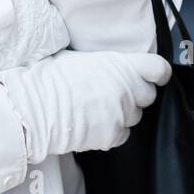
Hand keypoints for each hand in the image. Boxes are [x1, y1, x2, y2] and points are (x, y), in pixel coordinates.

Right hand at [0, 49, 171, 163]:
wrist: (34, 107)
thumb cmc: (51, 77)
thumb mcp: (82, 58)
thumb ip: (108, 65)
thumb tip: (114, 68)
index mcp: (122, 64)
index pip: (159, 69)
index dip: (158, 74)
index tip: (155, 77)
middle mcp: (127, 89)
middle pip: (148, 95)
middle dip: (136, 95)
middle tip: (115, 94)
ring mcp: (121, 114)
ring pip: (135, 117)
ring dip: (123, 114)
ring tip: (98, 110)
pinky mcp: (112, 135)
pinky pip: (122, 135)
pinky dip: (111, 132)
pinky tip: (93, 124)